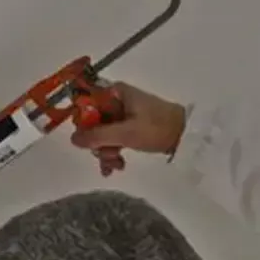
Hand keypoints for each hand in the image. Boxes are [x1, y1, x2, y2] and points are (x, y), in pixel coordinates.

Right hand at [69, 83, 187, 176]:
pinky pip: (114, 138)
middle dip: (97, 143)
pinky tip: (117, 166)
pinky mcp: (131, 126)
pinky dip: (113, 151)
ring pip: (103, 132)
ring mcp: (124, 114)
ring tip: (114, 166)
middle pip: (93, 121)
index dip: (83, 122)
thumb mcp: (126, 133)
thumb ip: (98, 136)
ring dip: (105, 151)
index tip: (87, 141)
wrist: (186, 136)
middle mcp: (117, 99)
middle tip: (106, 158)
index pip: (86, 103)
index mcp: (115, 92)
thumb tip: (73, 139)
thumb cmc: (157, 128)